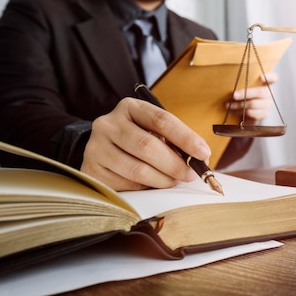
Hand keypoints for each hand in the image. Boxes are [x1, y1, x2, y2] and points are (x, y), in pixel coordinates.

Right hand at [81, 97, 210, 190]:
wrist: (103, 149)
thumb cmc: (138, 138)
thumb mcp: (155, 132)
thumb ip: (176, 141)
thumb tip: (200, 159)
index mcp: (130, 107)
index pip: (161, 120)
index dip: (185, 137)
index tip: (203, 153)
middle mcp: (108, 124)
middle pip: (147, 146)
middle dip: (175, 164)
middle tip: (190, 174)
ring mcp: (96, 147)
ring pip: (138, 170)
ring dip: (163, 180)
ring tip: (173, 181)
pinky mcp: (92, 170)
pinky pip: (126, 184)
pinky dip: (145, 187)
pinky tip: (151, 184)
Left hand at [227, 71, 278, 122]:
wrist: (243, 111)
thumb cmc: (242, 96)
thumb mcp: (242, 87)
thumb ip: (242, 83)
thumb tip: (231, 80)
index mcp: (266, 84)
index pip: (273, 78)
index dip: (269, 77)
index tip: (261, 77)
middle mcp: (269, 94)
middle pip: (260, 92)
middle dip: (245, 94)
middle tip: (234, 95)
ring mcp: (267, 105)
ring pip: (253, 104)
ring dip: (239, 105)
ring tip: (229, 105)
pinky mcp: (263, 114)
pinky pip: (252, 113)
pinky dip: (241, 112)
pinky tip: (235, 111)